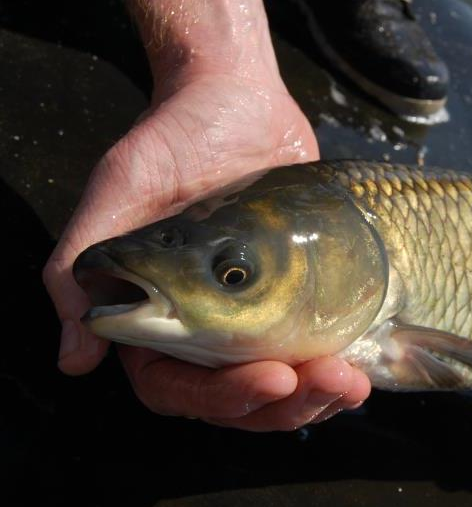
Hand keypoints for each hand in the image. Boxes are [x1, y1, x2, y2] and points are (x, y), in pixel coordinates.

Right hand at [42, 72, 370, 429]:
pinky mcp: (296, 301)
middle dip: (282, 404)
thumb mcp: (123, 188)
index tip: (271, 377)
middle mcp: (201, 326)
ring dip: (315, 396)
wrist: (238, 102)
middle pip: (235, 401)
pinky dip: (337, 370)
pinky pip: (313, 355)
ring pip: (278, 389)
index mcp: (154, 315)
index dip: (219, 396)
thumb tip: (74, 357)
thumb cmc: (173, 139)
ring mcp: (252, 316)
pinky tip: (362, 367)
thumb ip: (83, 264)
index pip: (175, 387)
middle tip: (327, 382)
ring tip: (352, 383)